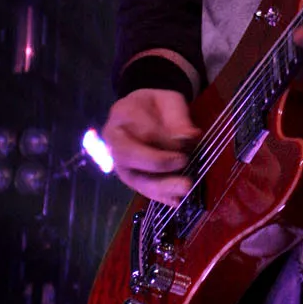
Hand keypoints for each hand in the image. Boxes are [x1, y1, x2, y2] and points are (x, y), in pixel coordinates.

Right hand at [103, 88, 199, 206]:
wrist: (143, 112)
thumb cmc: (157, 107)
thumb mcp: (169, 101)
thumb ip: (178, 117)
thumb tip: (189, 136)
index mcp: (122, 113)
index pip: (143, 130)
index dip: (166, 138)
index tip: (188, 139)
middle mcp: (113, 139)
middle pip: (128, 155)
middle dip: (157, 162)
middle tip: (183, 162)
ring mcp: (118, 162)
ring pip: (133, 177)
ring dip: (160, 186)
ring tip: (184, 189)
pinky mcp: (129, 177)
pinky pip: (141, 190)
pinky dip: (160, 197)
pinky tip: (176, 202)